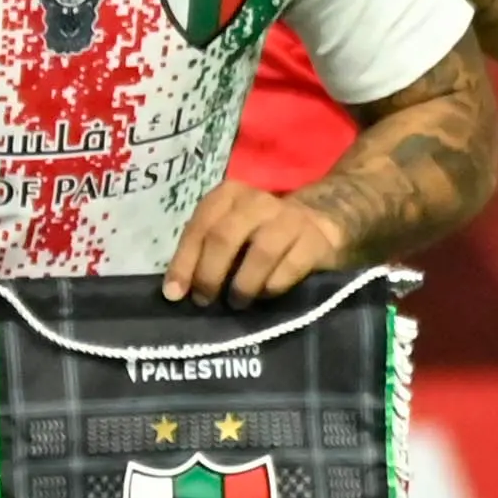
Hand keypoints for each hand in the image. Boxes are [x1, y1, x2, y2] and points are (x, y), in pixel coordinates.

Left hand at [162, 178, 349, 303]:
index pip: (199, 227)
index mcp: (229, 195)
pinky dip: (272, 286)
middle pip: (224, 237)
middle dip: (209, 274)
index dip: (184, 262)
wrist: (322, 221)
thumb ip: (205, 250)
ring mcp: (289, 219)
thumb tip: (176, 290)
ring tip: (236, 302)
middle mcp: (258, 202)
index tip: (174, 294)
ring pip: (259, 253)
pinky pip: (290, 267)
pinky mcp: (315, 241)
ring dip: (242, 285)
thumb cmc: (262, 232)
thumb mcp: (231, 230)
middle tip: (205, 300)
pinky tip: (265, 295)